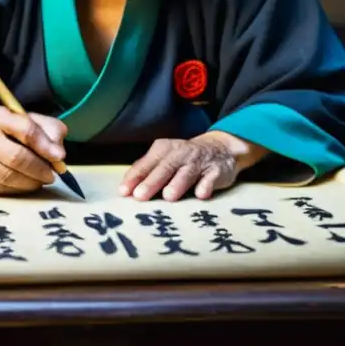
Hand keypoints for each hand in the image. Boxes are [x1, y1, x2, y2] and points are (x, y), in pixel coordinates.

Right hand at [0, 106, 66, 195]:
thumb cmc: (9, 133)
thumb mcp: (30, 121)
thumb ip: (49, 130)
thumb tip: (58, 153)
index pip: (25, 130)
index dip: (45, 145)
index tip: (60, 157)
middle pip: (16, 157)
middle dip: (40, 168)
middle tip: (53, 174)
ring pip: (11, 177)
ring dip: (33, 181)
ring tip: (42, 178)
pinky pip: (5, 190)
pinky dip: (22, 188)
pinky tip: (27, 182)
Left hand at [119, 131, 261, 200]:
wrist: (220, 148)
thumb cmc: (185, 158)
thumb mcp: (165, 158)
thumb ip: (147, 170)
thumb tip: (125, 189)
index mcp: (164, 149)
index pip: (146, 164)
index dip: (134, 177)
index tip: (123, 191)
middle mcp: (181, 153)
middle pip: (164, 168)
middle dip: (152, 182)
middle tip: (140, 196)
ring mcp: (199, 162)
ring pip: (187, 173)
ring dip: (177, 184)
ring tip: (168, 196)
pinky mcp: (216, 171)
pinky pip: (210, 179)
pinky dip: (206, 186)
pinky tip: (201, 194)